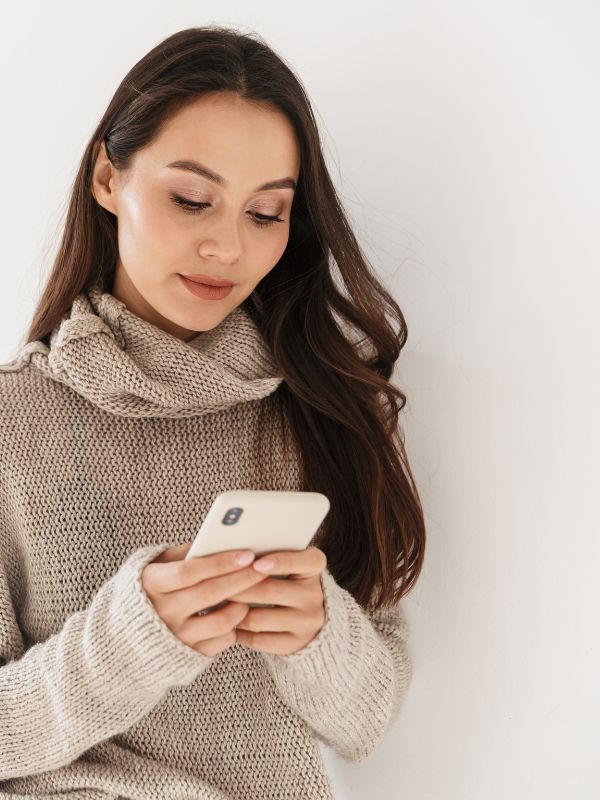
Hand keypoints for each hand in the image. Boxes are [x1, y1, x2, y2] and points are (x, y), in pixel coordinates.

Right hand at [141, 543, 269, 656]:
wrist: (126, 636)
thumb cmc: (149, 590)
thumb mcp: (155, 565)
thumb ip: (182, 554)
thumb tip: (214, 541)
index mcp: (152, 584)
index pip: (189, 572)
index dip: (219, 563)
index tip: (247, 554)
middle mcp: (162, 613)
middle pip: (209, 594)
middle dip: (241, 579)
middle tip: (264, 567)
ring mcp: (176, 636)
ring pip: (221, 621)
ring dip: (242, 604)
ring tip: (251, 592)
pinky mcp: (189, 655)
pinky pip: (222, 641)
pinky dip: (236, 626)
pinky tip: (240, 612)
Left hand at [227, 546, 326, 654]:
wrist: (308, 615)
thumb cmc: (287, 578)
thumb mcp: (287, 561)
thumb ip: (267, 554)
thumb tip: (232, 554)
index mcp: (314, 567)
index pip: (304, 561)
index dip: (281, 562)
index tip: (256, 562)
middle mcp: (315, 595)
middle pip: (270, 591)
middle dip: (238, 588)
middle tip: (214, 585)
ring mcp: (307, 622)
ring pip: (258, 618)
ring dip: (234, 612)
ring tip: (217, 604)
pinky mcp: (295, 644)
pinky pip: (259, 640)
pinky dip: (239, 632)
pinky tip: (229, 623)